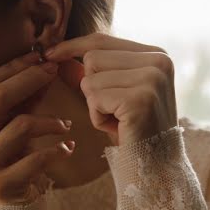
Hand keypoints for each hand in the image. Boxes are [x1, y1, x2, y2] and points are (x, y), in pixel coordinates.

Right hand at [0, 52, 74, 204]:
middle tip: (53, 73)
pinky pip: (35, 158)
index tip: (39, 58)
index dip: (13, 68)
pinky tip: (67, 148)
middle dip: (30, 80)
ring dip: (50, 122)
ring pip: (20, 127)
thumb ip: (21, 99)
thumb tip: (42, 63)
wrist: (8, 205)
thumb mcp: (8, 125)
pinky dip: (57, 150)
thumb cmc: (8, 158)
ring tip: (65, 126)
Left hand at [45, 33, 177, 145]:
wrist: (157, 168)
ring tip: (120, 121)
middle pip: (92, 58)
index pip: (102, 41)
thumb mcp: (113, 95)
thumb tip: (55, 54)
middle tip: (116, 112)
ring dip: (96, 106)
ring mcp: (152, 78)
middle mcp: (160, 61)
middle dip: (93, 89)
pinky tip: (120, 129)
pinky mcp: (140, 98)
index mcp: (157, 54)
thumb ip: (91, 72)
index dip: (73, 47)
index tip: (49, 54)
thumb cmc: (134, 132)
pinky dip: (99, 118)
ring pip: (91, 79)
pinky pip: (95, 99)